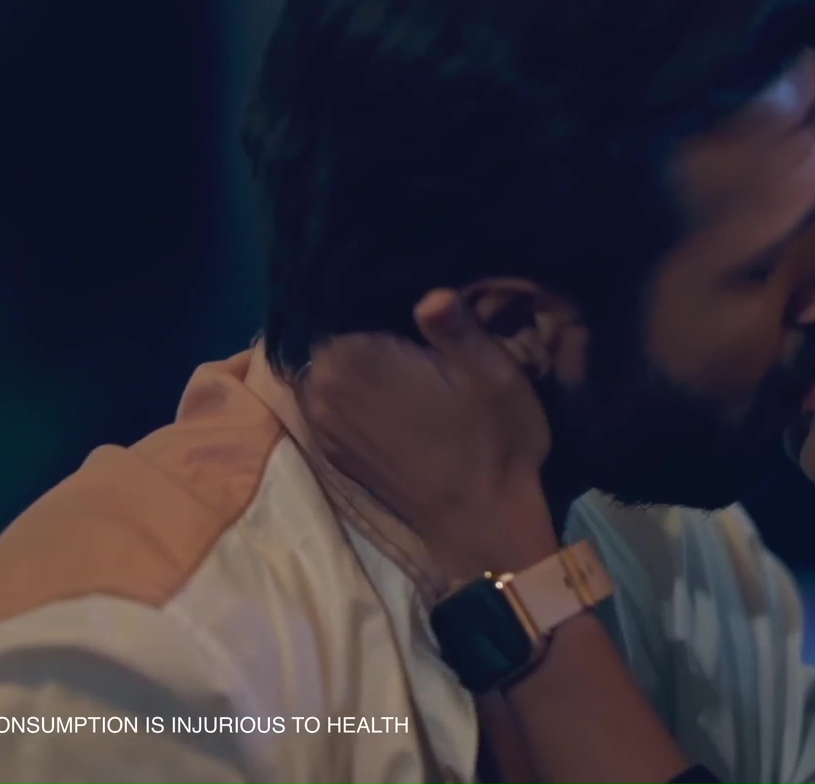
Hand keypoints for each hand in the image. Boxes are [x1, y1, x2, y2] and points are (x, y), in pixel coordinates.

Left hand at [295, 288, 561, 586]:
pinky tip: (392, 403)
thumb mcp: (491, 370)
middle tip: (414, 339)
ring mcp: (323, 426)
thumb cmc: (492, 439)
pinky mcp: (334, 454)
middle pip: (332, 337)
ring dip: (356, 368)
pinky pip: (332, 406)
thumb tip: (432, 293)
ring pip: (329, 372)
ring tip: (404, 368)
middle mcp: (322, 389)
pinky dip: (353, 399)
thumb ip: (454, 326)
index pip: (341, 300)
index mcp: (352, 357)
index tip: (410, 306)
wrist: (483, 520)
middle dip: (364, 331)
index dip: (376, 297)